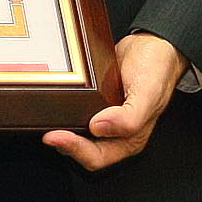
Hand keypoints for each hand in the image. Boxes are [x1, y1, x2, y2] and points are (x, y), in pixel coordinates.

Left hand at [42, 32, 188, 171]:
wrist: (153, 44)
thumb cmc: (157, 70)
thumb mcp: (148, 94)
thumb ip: (129, 117)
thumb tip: (98, 127)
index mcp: (129, 139)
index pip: (97, 157)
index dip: (75, 150)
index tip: (54, 136)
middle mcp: (114, 132)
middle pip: (82, 148)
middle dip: (63, 141)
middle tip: (44, 128)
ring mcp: (102, 115)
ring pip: (77, 129)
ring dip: (61, 126)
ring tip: (44, 117)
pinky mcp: (94, 99)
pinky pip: (76, 108)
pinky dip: (63, 107)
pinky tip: (53, 99)